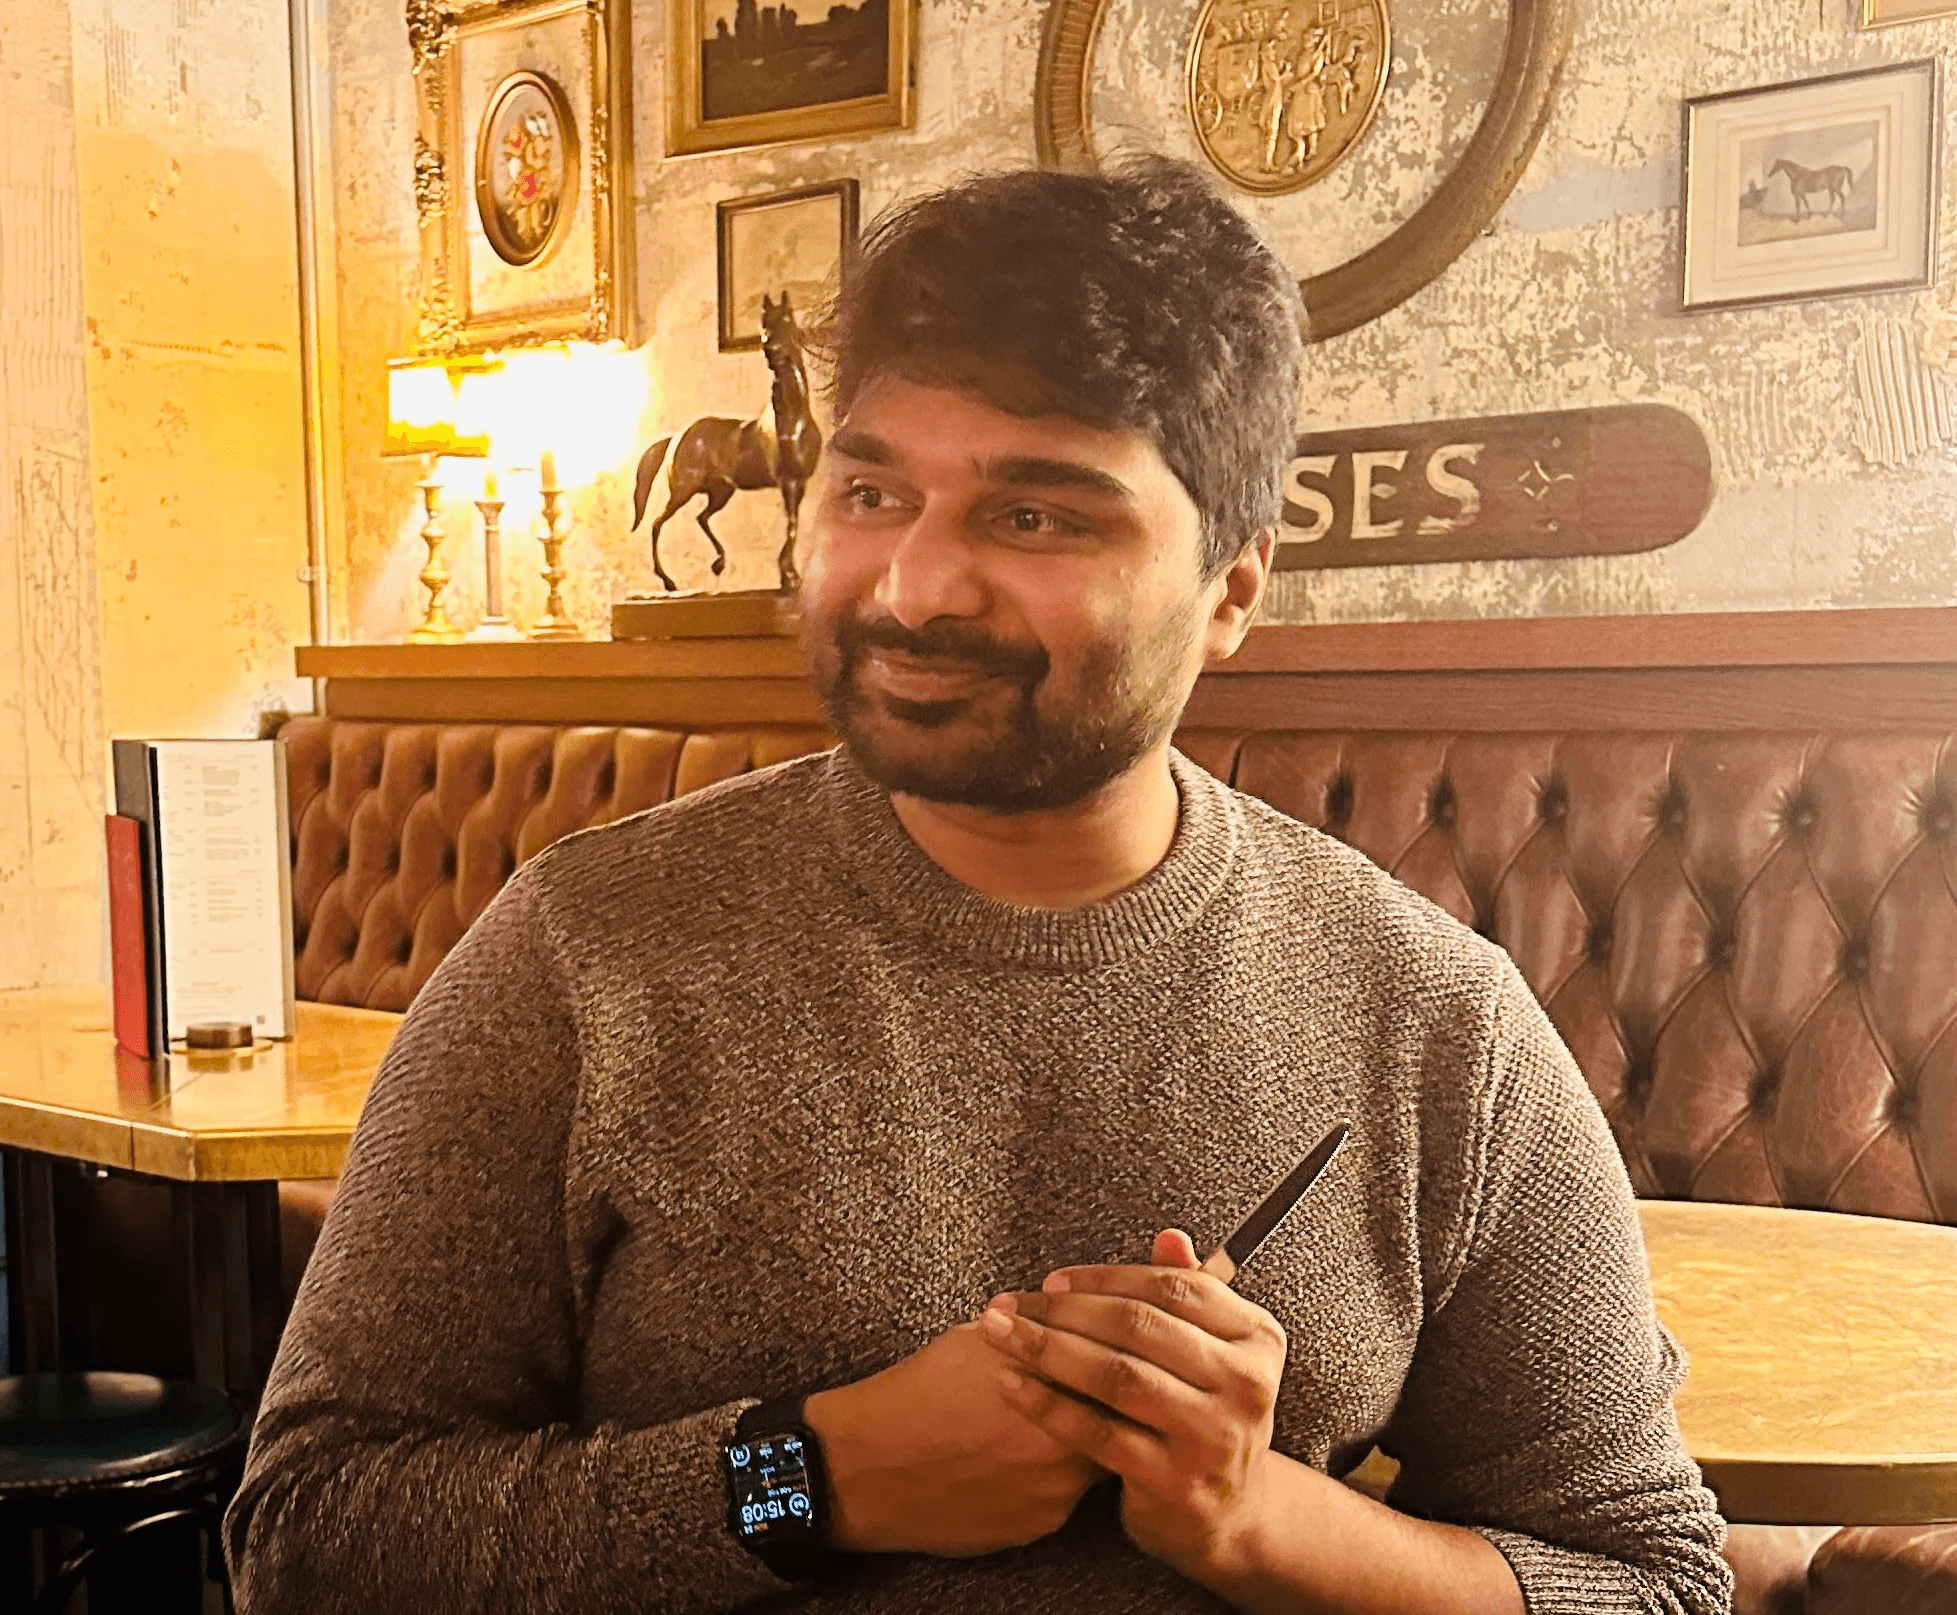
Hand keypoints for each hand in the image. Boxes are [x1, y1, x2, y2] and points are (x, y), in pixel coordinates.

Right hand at [803, 1320, 1105, 1556]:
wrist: (868, 1468)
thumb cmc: (919, 1392)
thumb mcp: (981, 1339)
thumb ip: (1039, 1328)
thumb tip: (1073, 1312)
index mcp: (1055, 1384)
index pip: (1121, 1366)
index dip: (1123, 1354)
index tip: (1119, 1346)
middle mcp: (1067, 1441)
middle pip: (1123, 1416)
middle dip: (1116, 1399)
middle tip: (1102, 1383)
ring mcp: (1057, 1490)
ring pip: (1099, 1459)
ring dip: (1088, 1437)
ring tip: (1052, 1419)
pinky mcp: (1040, 1524)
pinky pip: (1067, 1493)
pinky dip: (1056, 1473)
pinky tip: (1026, 1455)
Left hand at [974, 1229, 1287, 1580]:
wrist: (1227, 1516)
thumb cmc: (1204, 1416)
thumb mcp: (1211, 1354)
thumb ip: (1186, 1296)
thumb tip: (1169, 1237)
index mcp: (1256, 1338)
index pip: (1173, 1287)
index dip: (1106, 1278)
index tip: (1051, 1281)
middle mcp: (1246, 1385)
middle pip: (1139, 1327)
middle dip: (1063, 1310)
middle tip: (1008, 1304)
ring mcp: (1212, 1435)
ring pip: (1116, 1375)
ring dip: (1047, 1349)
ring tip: (999, 1334)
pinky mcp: (1174, 1481)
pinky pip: (1098, 1432)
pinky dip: (1048, 1404)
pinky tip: (1010, 1384)